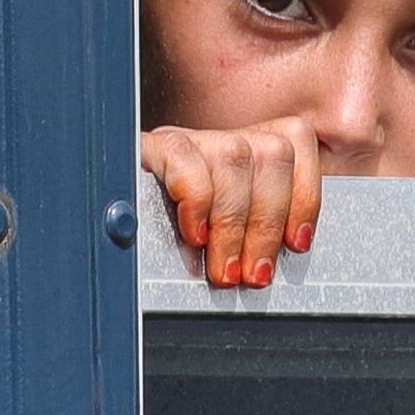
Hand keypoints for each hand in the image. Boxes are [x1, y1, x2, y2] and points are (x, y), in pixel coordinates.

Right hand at [140, 114, 334, 289]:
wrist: (110, 234)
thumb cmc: (174, 248)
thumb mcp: (229, 241)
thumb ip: (259, 236)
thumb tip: (285, 260)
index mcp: (247, 152)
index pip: (295, 141)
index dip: (304, 194)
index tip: (297, 244)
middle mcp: (220, 139)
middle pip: (272, 153)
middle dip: (268, 223)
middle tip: (252, 274)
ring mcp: (187, 140)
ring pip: (235, 156)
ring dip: (234, 224)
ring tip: (223, 269)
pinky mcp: (152, 148)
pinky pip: (185, 158)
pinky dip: (197, 201)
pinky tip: (194, 234)